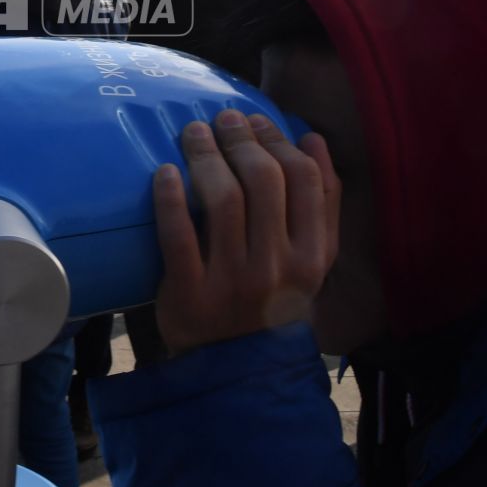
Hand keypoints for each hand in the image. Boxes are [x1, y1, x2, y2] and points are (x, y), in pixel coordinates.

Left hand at [152, 110, 340, 355]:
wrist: (237, 368)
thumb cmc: (273, 300)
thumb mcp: (311, 261)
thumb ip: (320, 206)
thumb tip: (313, 139)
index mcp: (314, 255)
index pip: (305, 180)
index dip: (279, 140)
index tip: (257, 121)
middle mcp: (279, 267)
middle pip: (263, 182)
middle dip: (241, 140)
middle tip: (223, 119)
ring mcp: (235, 282)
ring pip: (222, 200)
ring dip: (207, 156)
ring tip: (194, 132)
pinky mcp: (191, 294)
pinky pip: (178, 236)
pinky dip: (171, 199)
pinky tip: (165, 172)